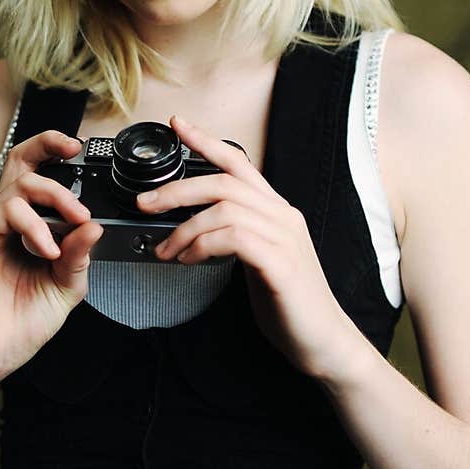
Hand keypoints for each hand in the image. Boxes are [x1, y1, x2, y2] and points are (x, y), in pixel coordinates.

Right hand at [0, 130, 103, 394]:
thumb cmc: (22, 323)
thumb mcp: (66, 288)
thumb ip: (80, 256)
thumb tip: (94, 227)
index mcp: (32, 229)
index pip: (42, 179)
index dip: (57, 156)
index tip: (80, 151)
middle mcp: (10, 221)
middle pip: (21, 162)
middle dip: (48, 144)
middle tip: (74, 152)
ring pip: (21, 183)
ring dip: (56, 197)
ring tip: (73, 225)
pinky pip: (6, 211)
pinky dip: (34, 226)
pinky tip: (47, 250)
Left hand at [137, 115, 353, 377]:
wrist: (323, 342)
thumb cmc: (289, 304)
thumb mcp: (258, 260)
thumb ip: (237, 238)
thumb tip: (197, 229)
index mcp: (276, 212)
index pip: (240, 164)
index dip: (207, 141)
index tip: (178, 126)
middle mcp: (283, 217)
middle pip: (225, 182)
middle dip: (178, 189)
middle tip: (146, 204)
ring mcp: (285, 239)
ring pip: (225, 209)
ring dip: (185, 228)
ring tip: (167, 251)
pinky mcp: (281, 265)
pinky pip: (234, 238)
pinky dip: (203, 245)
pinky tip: (190, 260)